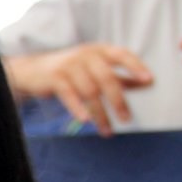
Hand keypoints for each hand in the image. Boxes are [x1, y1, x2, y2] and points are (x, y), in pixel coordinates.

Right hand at [4, 43, 151, 135]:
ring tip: (107, 130)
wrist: (32, 70)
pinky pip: (69, 95)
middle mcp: (86, 55)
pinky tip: (85, 120)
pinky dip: (77, 108)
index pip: (122, 55)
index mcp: (99, 50)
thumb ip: (119, 76)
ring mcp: (69, 65)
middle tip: (127, 119)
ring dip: (100, 114)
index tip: (149, 81)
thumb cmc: (70, 71)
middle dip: (118, 101)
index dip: (136, 67)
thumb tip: (147, 83)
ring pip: (90, 92)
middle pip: (107, 78)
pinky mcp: (55, 78)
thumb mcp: (95, 70)